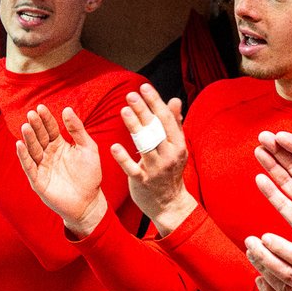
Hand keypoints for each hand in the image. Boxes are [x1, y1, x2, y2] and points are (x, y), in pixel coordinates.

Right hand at [16, 104, 109, 234]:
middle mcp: (48, 154)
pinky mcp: (38, 180)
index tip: (41, 108)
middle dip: (35, 126)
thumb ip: (78, 130)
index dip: (46, 118)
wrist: (89, 202)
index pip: (50, 128)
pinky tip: (20, 145)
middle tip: (31, 114)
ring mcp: (42, 167)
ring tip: (25, 126)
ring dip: (28, 138)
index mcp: (59, 145)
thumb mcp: (88, 148)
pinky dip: (23, 156)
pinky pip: (29, 166)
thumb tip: (67, 109)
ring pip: (33, 149)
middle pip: (40, 137)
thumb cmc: (90, 175)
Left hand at [108, 84, 193, 232]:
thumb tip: (175, 100)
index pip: (166, 119)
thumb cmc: (170, 171)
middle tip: (131, 94)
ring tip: (124, 111)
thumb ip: (174, 124)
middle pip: (155, 129)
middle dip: (144, 110)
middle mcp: (169, 155)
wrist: (170, 204)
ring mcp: (156, 169)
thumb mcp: (176, 148)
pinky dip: (123, 158)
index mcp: (178, 144)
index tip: (144, 87)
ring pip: (145, 145)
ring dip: (135, 128)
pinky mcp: (143, 181)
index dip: (155, 102)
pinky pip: (133, 168)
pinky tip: (114, 147)